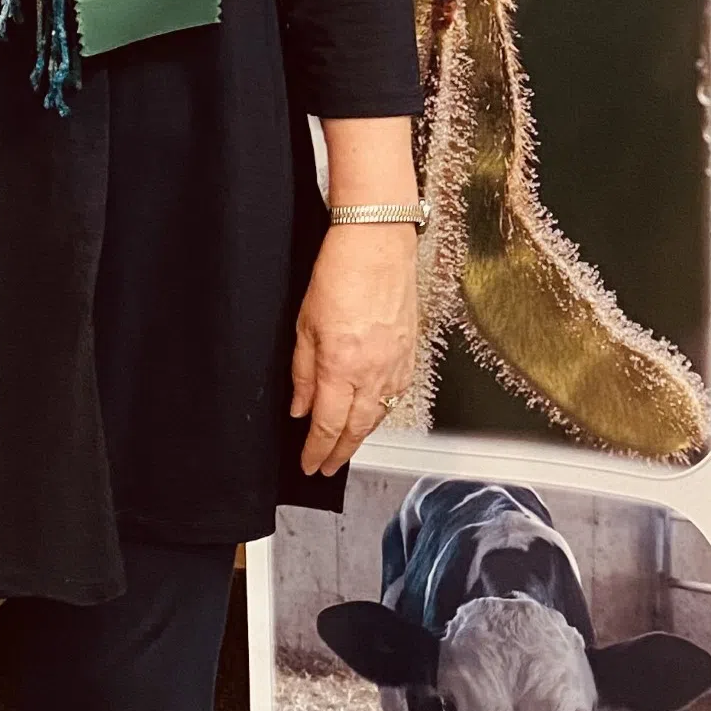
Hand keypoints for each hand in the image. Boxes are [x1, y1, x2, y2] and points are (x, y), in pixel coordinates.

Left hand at [290, 222, 417, 477]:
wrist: (378, 243)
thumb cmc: (340, 273)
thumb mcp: (304, 324)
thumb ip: (302, 371)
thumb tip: (300, 406)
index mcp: (340, 366)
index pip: (327, 424)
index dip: (316, 450)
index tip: (308, 464)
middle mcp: (372, 372)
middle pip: (356, 429)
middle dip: (339, 453)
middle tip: (326, 467)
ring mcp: (395, 364)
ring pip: (379, 416)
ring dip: (361, 437)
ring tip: (346, 447)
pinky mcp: (410, 353)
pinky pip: (397, 395)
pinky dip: (383, 412)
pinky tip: (374, 414)